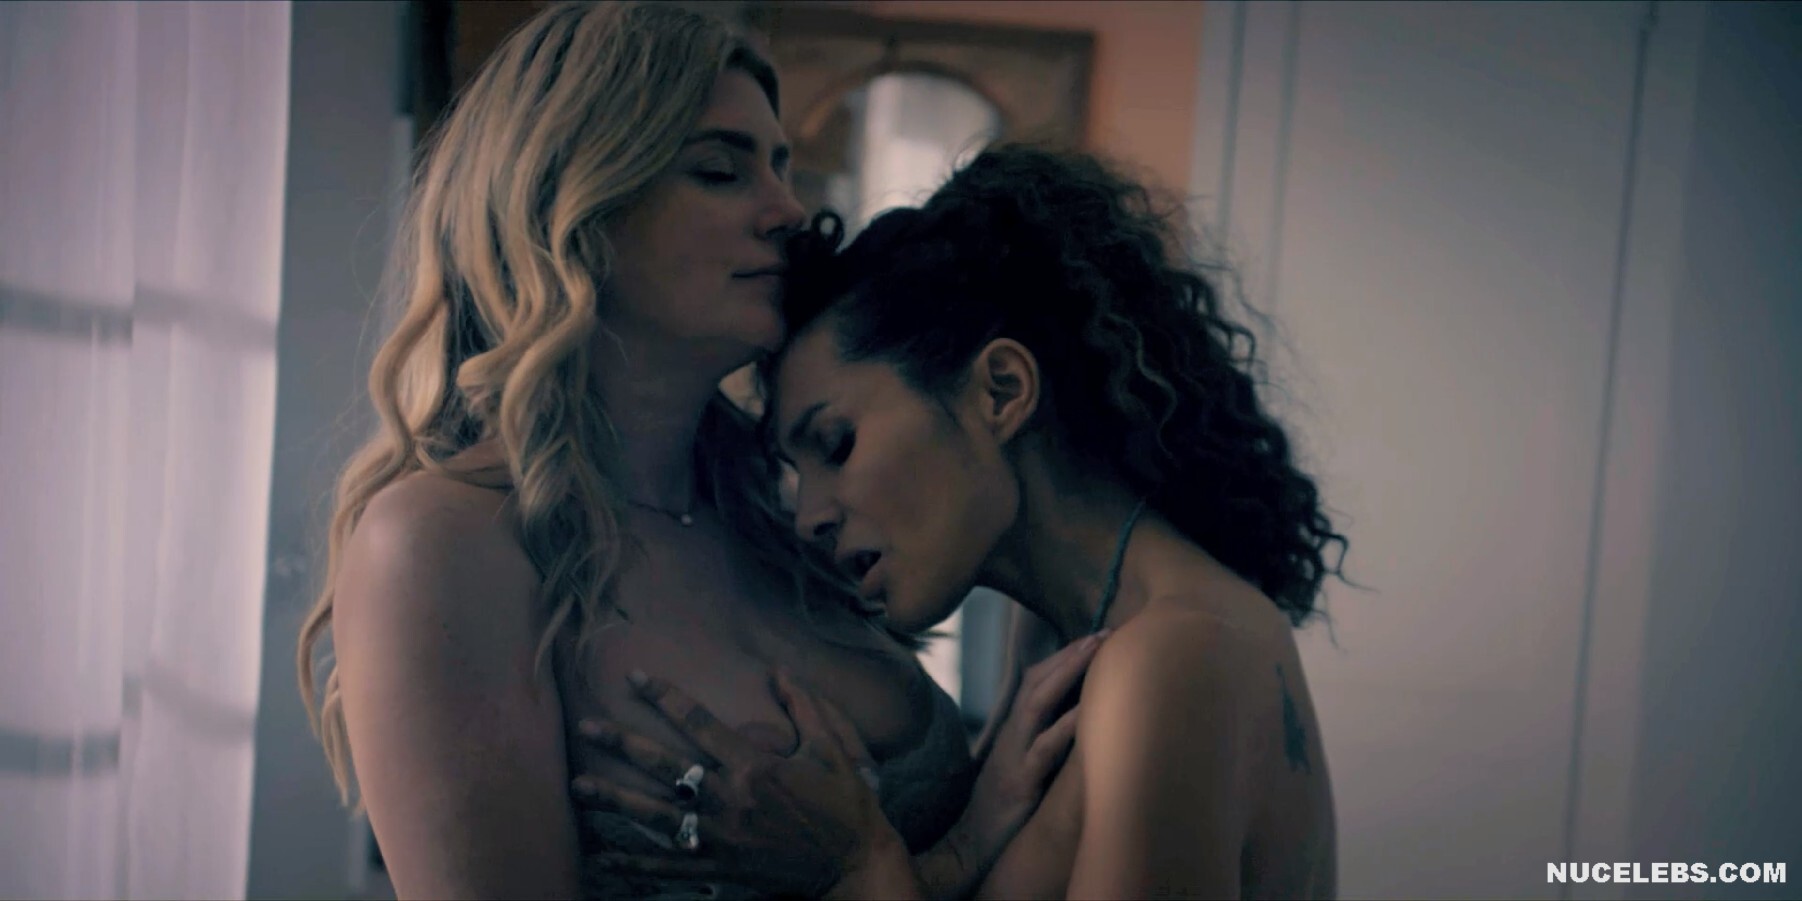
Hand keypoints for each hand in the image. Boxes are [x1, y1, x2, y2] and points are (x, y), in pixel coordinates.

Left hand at [570, 668, 912, 897]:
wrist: (856, 864)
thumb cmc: (847, 804)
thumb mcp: (832, 748)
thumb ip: (804, 705)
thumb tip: (778, 668)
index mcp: (755, 764)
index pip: (698, 721)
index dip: (664, 696)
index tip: (635, 677)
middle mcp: (730, 799)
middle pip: (664, 765)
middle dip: (621, 742)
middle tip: (586, 725)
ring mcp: (721, 837)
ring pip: (655, 814)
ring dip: (614, 798)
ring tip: (579, 786)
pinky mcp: (720, 869)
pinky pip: (667, 866)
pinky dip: (632, 864)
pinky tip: (601, 859)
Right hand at [940, 630, 1107, 887]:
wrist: (969, 847)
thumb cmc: (1000, 810)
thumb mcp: (1018, 767)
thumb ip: (1038, 741)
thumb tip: (1075, 719)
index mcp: (1012, 733)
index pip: (1034, 681)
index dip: (1062, 657)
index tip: (1093, 637)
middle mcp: (1010, 737)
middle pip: (1035, 682)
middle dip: (1069, 654)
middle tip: (1103, 632)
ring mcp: (1013, 758)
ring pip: (1036, 704)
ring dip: (1066, 674)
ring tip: (1094, 652)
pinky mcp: (1018, 785)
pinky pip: (1042, 751)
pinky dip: (1064, 728)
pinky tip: (1085, 713)